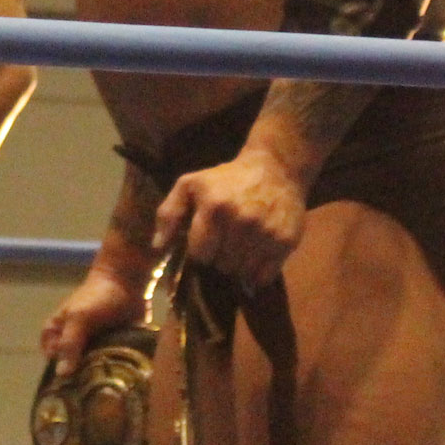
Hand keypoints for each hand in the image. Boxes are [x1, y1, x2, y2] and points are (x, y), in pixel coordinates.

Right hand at [40, 268, 147, 377]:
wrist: (129, 282)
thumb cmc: (97, 297)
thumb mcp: (79, 318)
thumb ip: (69, 344)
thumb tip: (61, 375)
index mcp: (56, 336)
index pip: (53, 365)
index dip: (61, 377)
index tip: (75, 386)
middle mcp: (72, 346)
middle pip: (73, 372)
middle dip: (84, 380)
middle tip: (95, 389)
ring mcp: (93, 350)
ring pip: (93, 372)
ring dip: (101, 378)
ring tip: (111, 386)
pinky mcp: (112, 352)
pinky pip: (111, 368)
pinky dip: (116, 373)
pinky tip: (123, 380)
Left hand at [150, 146, 307, 289]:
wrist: (276, 168)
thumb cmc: (227, 179)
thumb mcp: (191, 185)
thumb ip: (169, 213)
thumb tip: (158, 247)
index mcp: (214, 207)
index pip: (200, 254)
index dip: (201, 250)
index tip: (206, 240)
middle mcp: (241, 221)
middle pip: (221, 265)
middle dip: (220, 257)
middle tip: (226, 239)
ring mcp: (265, 233)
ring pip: (241, 272)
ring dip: (238, 264)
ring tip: (241, 244)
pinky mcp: (286, 241)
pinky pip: (264, 276)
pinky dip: (258, 272)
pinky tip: (257, 252)